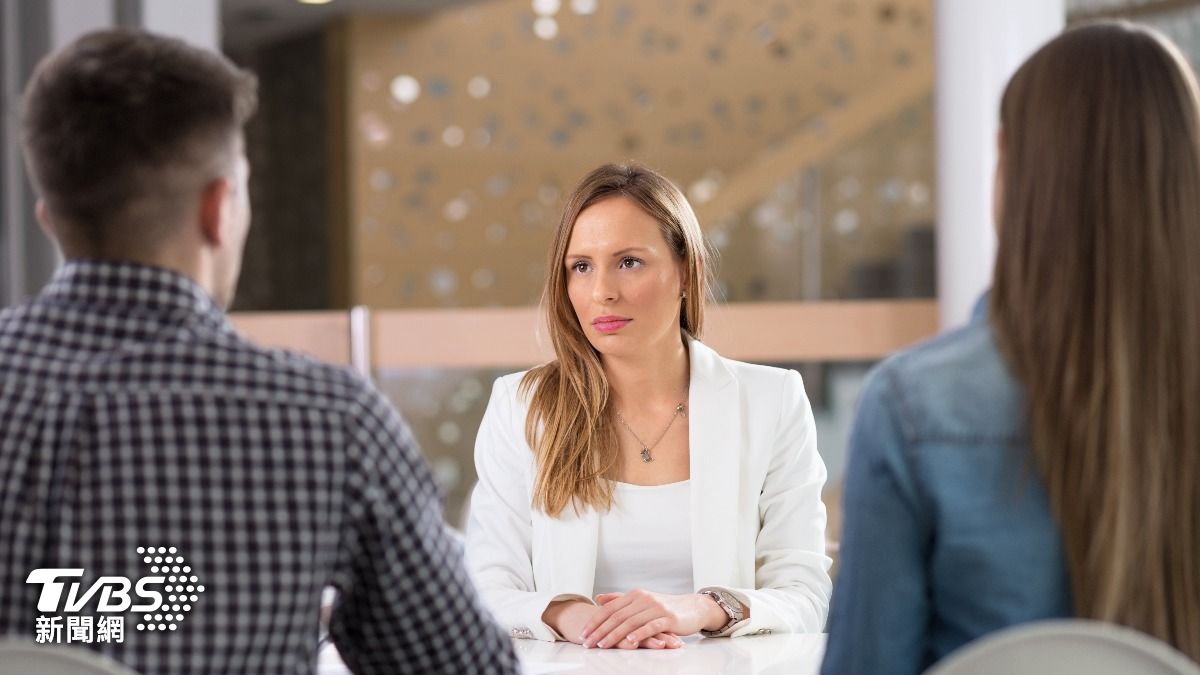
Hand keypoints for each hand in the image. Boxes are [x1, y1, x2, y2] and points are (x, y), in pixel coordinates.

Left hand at [580, 590, 726, 648]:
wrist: (693, 608)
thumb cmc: (665, 607)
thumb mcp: (641, 600)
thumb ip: (620, 599)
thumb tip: (599, 599)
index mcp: (635, 595)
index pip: (609, 609)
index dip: (595, 621)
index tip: (583, 634)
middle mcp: (643, 599)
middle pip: (617, 616)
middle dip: (600, 631)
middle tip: (587, 643)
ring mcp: (656, 608)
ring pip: (630, 622)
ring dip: (614, 635)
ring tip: (602, 645)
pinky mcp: (668, 618)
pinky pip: (651, 627)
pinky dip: (639, 634)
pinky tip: (630, 641)